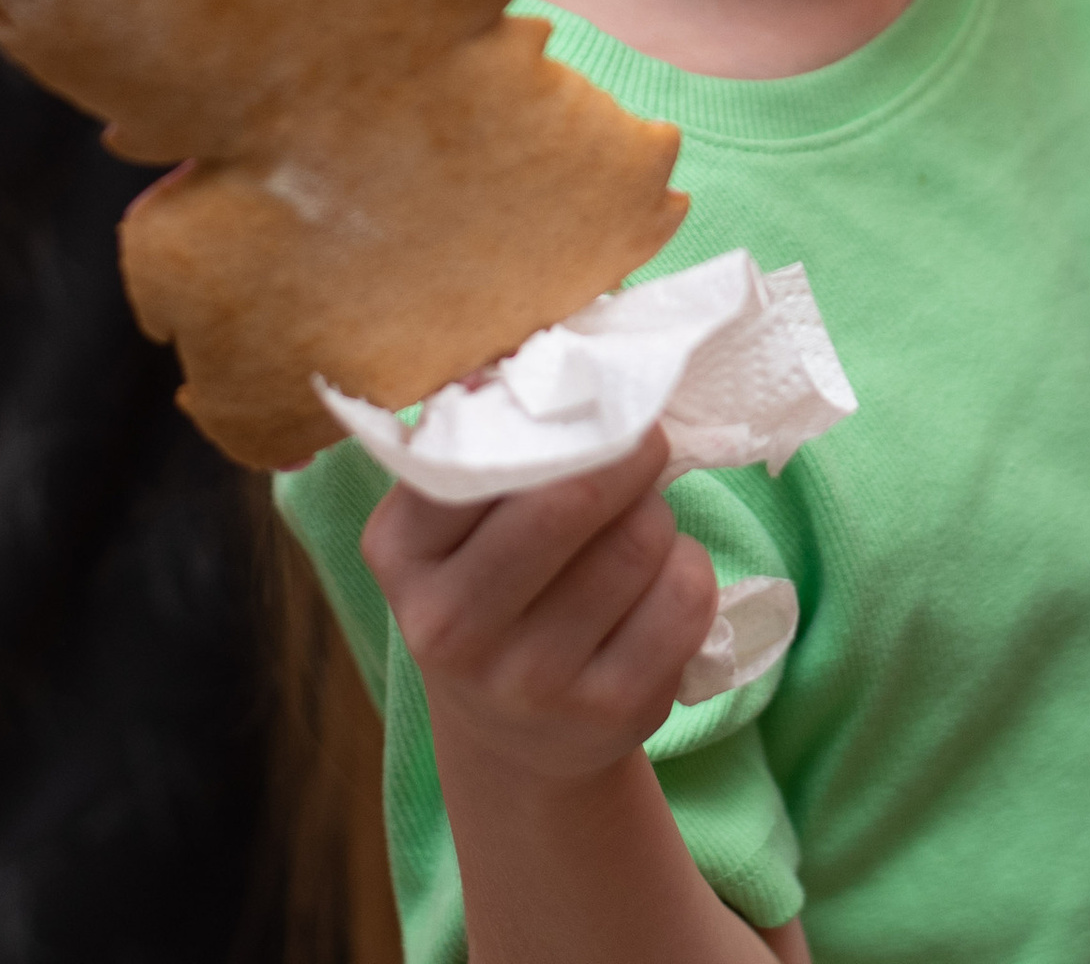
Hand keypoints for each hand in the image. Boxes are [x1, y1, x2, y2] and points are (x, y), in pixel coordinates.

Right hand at [361, 427, 720, 783]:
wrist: (512, 744)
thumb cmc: (489, 588)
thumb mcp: (452, 525)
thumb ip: (484, 442)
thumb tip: (545, 346)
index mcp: (401, 551)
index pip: (484, 453)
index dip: (557, 413)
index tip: (590, 394)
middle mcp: (452, 626)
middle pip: (575, 498)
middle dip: (629, 452)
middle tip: (644, 438)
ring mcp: (531, 681)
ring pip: (640, 538)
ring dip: (656, 512)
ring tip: (637, 521)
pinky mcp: (611, 713)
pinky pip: (686, 595)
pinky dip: (688, 567)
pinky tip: (658, 581)